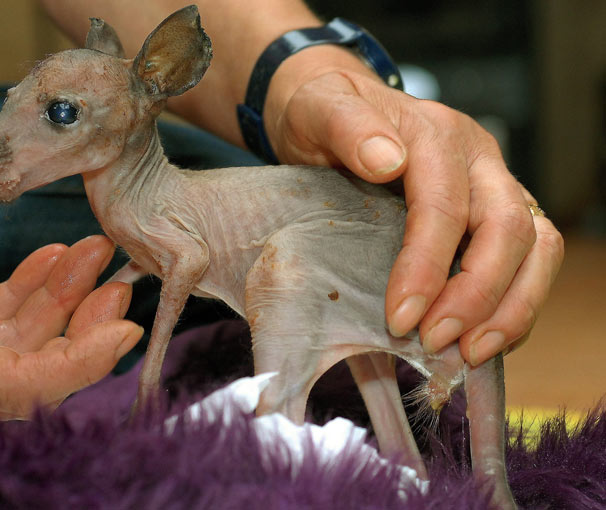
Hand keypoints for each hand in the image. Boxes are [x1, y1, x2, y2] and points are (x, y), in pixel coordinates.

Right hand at [0, 235, 142, 417]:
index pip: (25, 388)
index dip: (83, 364)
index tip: (127, 330)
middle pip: (38, 365)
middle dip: (87, 326)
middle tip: (118, 284)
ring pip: (22, 335)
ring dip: (63, 295)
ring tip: (92, 252)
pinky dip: (27, 290)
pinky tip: (52, 258)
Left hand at [264, 47, 563, 365]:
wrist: (329, 110)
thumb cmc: (320, 112)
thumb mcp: (317, 107)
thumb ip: (346, 125)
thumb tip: (385, 160)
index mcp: (436, 134)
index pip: (446, 205)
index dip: (428, 266)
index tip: (401, 318)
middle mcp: (477, 159)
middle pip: (509, 228)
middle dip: (479, 296)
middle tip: (437, 343)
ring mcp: (492, 186)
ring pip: (537, 246)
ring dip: (512, 307)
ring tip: (471, 354)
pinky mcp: (492, 213)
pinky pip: (528, 260)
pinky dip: (513, 304)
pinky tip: (482, 338)